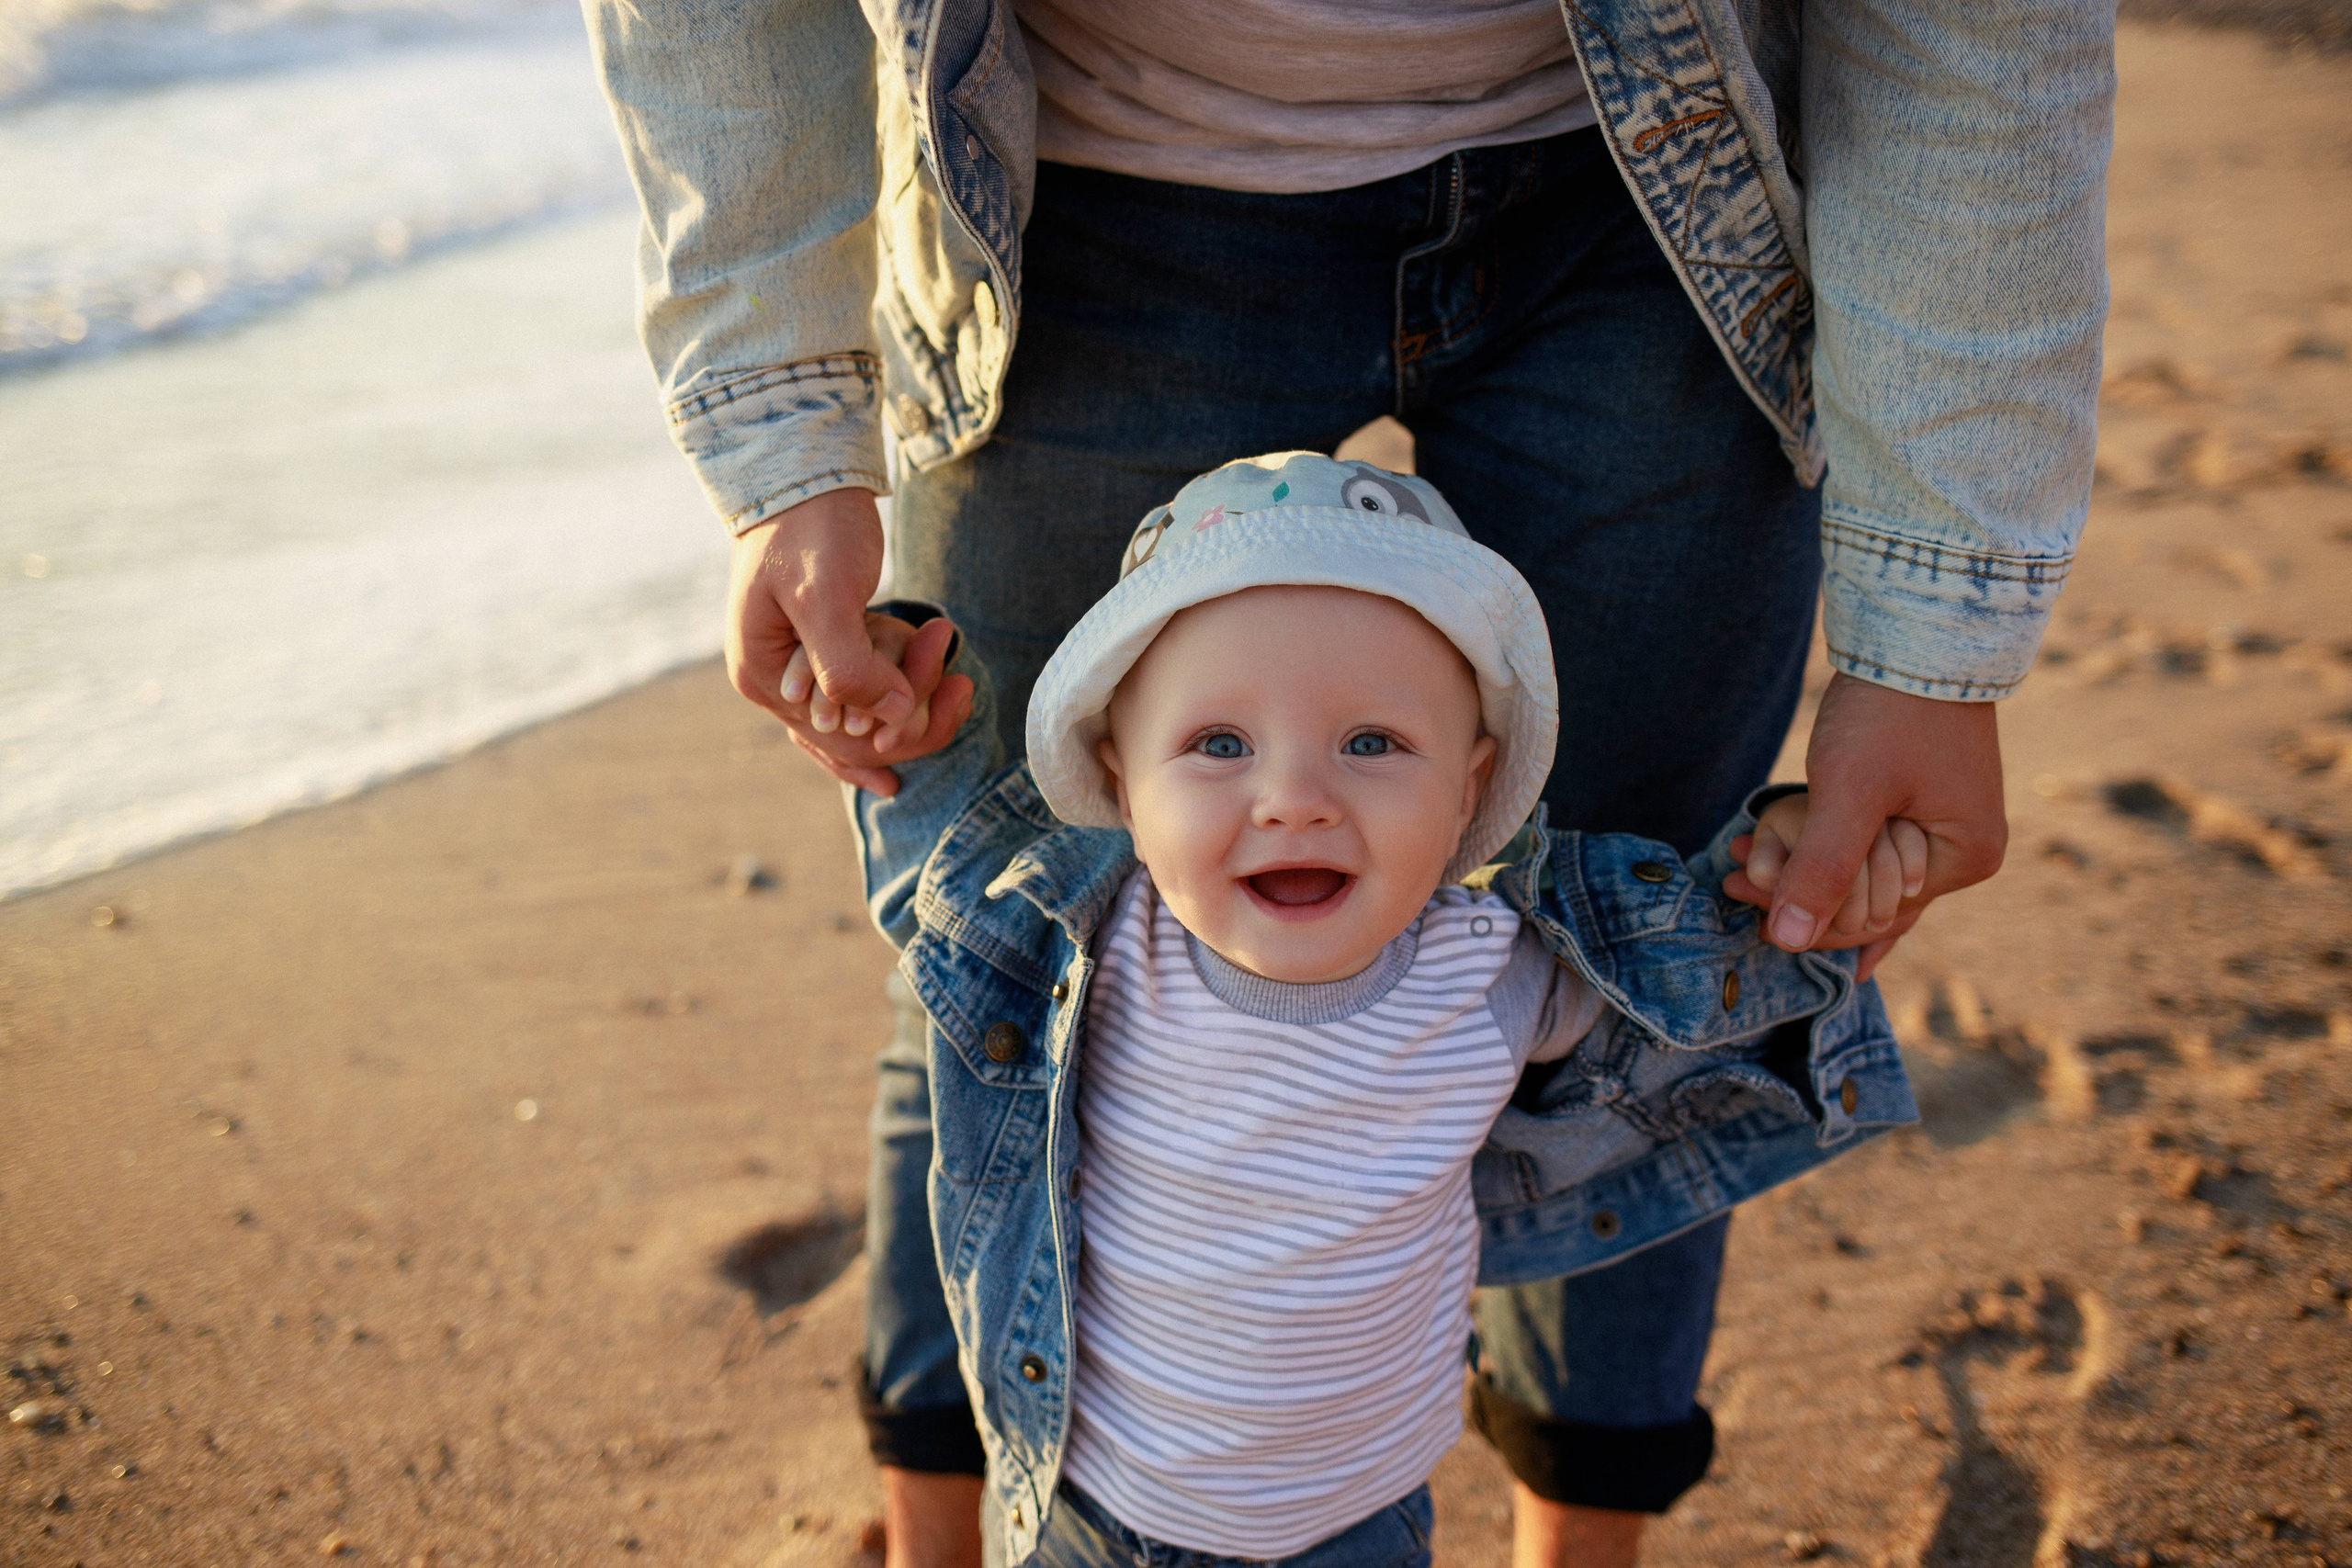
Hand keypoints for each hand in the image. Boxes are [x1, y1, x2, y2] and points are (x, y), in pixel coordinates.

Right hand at [726, 488, 959, 794]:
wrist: (803, 469)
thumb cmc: (811, 527)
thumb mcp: (825, 598)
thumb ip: (849, 667)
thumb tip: (896, 717)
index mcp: (763, 678)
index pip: (839, 738)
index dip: (900, 728)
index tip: (956, 688)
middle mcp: (773, 684)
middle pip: (854, 736)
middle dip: (915, 715)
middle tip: (967, 686)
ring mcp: (795, 666)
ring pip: (863, 716)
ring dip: (914, 699)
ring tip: (960, 679)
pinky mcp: (820, 645)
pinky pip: (863, 691)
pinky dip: (900, 691)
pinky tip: (940, 696)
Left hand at [1725, 672, 2006, 980]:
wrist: (1919, 632)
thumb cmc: (1892, 711)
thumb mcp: (1851, 793)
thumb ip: (1822, 870)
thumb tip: (1788, 941)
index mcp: (1965, 859)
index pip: (1875, 916)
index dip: (1807, 916)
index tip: (1741, 899)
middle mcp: (1965, 850)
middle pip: (1868, 897)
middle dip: (1801, 890)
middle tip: (1731, 884)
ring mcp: (1946, 823)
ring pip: (1863, 869)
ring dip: (1805, 867)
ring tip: (1740, 867)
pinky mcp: (1922, 797)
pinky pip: (1868, 842)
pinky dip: (1824, 846)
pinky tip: (1782, 864)